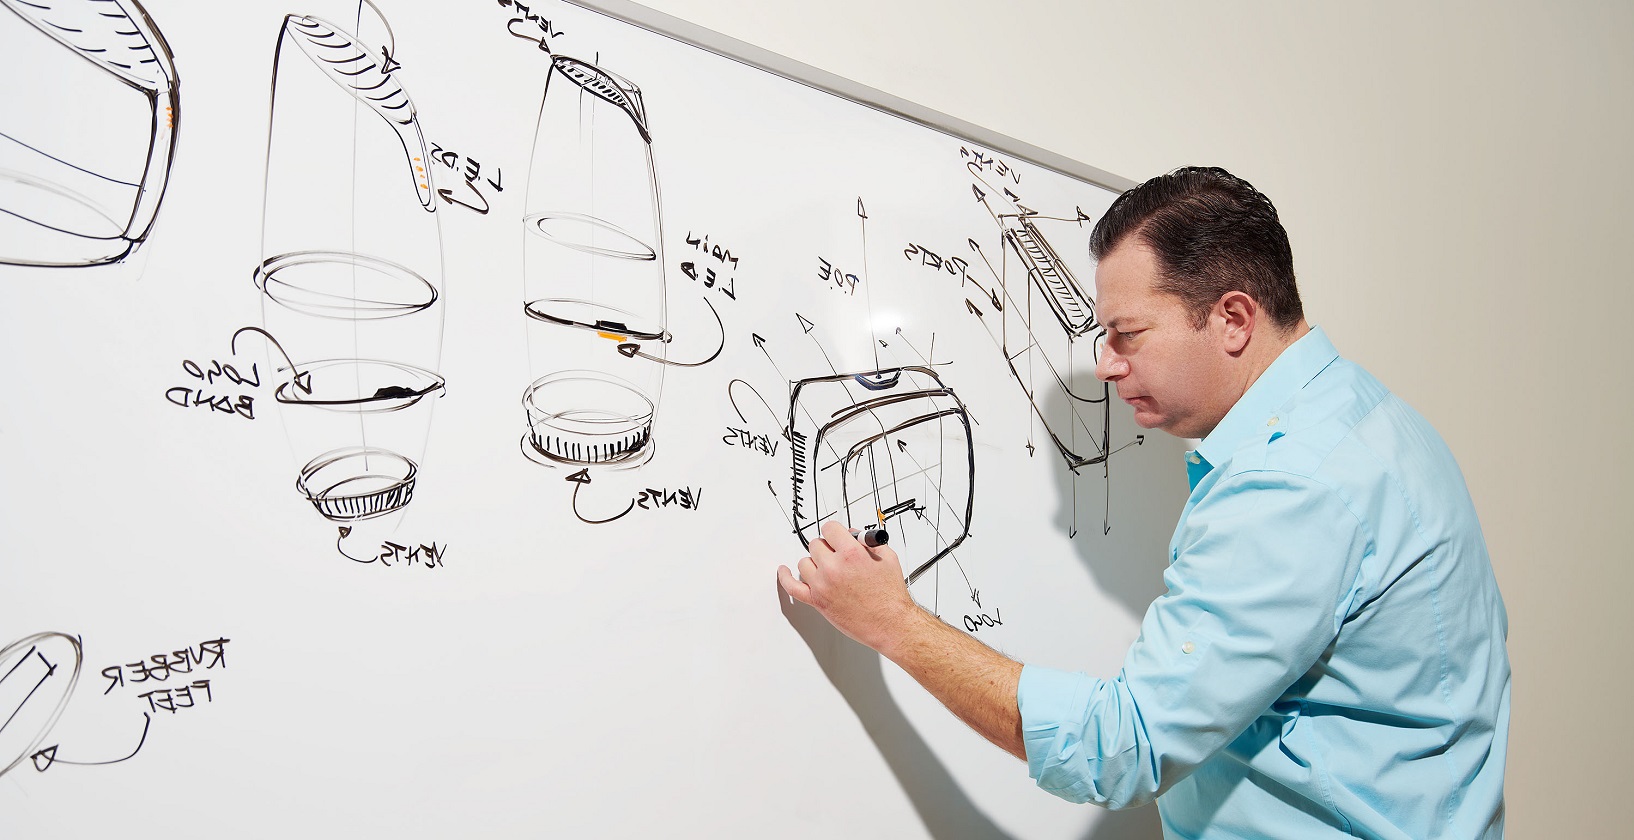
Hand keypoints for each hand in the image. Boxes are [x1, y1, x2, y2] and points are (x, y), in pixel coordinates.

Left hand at [777, 520, 918, 652]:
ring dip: (815, 562)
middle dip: (828, 548)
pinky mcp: (816, 601)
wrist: (890, 623)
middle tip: (837, 555)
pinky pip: (791, 586)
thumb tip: (853, 536)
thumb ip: (867, 542)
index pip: (830, 529)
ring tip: (828, 569)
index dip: (835, 532)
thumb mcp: (887, 557)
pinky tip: (784, 571)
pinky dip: (785, 577)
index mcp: (851, 554)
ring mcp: (822, 585)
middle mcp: (833, 568)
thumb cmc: (890, 596)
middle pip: (816, 545)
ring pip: (804, 562)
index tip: (837, 536)